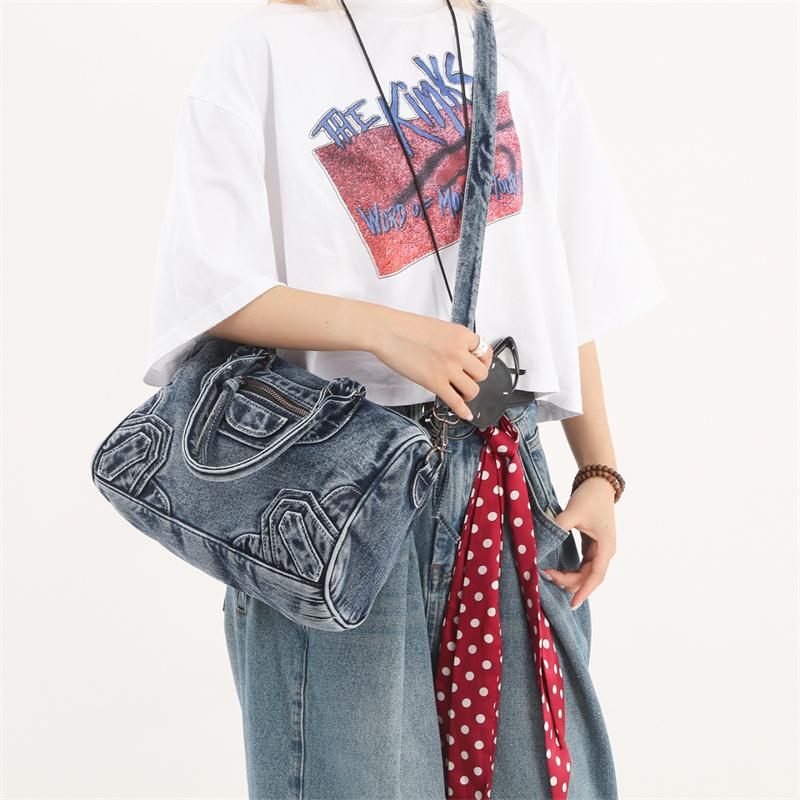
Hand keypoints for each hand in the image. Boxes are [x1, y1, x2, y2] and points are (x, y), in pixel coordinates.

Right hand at [371, 307, 492, 420]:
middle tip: (466, 379)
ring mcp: (447, 368)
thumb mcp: (439, 328)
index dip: (483, 361)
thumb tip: (461, 355)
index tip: (479, 366)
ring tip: (460, 392)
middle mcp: (458, 352)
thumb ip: (454, 341)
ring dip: (468, 394)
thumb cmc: (406, 328)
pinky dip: (463, 410)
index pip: (485, 352)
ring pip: (473, 390)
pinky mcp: (434, 382)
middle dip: (475, 378)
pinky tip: (465, 413)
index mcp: (461, 335)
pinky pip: (456, 402)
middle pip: (482, 374)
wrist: (387, 332)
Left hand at [542, 477, 616, 609]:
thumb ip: (558, 527)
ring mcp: (599, 550)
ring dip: (569, 577)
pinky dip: (571, 570)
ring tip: (549, 574)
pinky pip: (583, 565)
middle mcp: (605, 552)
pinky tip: (557, 571)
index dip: (583, 591)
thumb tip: (542, 542)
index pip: (595, 576)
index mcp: (605, 547)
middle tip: (546, 574)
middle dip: (568, 581)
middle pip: (588, 577)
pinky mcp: (592, 546)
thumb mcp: (573, 512)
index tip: (572, 604)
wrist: (598, 483)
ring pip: (585, 573)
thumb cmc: (589, 497)